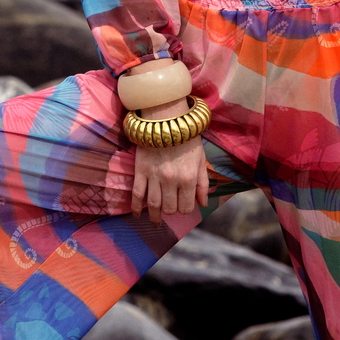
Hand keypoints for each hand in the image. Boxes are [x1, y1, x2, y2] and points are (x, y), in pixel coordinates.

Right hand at [129, 100, 209, 225]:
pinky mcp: (141, 171)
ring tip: (155, 220)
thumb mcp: (201, 161)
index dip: (184, 210)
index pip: (186, 208)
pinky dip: (136, 207)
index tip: (182, 206)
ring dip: (154, 215)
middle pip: (169, 208)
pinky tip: (138, 214)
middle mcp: (171, 180)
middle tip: (169, 208)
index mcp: (188, 178)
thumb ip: (203, 184)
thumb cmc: (187, 140)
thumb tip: (203, 204)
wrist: (167, 120)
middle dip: (170, 211)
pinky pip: (137, 194)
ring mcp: (155, 176)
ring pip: (153, 205)